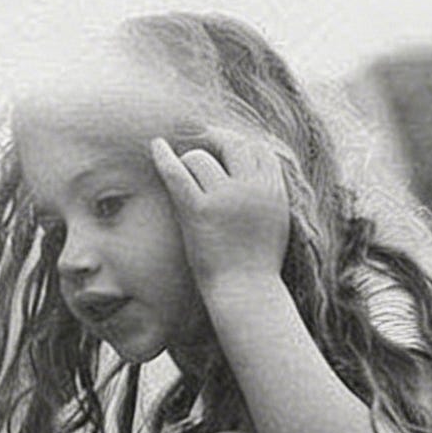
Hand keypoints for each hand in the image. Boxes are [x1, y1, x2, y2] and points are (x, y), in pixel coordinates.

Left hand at [150, 128, 291, 291]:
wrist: (246, 293)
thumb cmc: (258, 264)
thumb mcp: (275, 222)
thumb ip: (268, 193)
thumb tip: (252, 171)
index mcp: (274, 190)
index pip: (258, 149)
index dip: (239, 144)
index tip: (225, 146)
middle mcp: (252, 188)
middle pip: (231, 144)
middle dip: (215, 140)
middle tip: (201, 141)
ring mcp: (225, 198)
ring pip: (200, 157)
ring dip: (190, 161)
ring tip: (185, 174)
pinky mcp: (199, 211)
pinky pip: (177, 173)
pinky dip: (164, 157)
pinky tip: (156, 146)